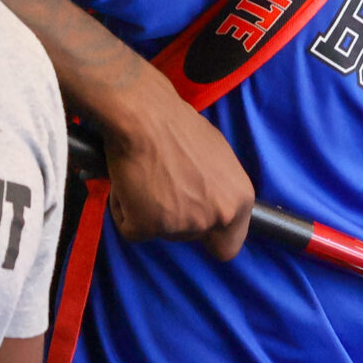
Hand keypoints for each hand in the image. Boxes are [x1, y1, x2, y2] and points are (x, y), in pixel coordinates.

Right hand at [96, 79, 254, 259]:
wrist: (145, 117)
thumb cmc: (180, 128)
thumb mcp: (220, 159)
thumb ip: (219, 188)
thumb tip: (210, 199)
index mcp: (239, 202)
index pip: (229, 246)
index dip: (211, 237)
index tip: (199, 227)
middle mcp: (216, 218)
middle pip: (190, 236)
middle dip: (175, 217)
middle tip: (163, 187)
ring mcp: (182, 226)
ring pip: (159, 231)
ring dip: (149, 211)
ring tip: (146, 176)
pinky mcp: (147, 227)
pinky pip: (130, 227)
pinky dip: (124, 209)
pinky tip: (128, 183)